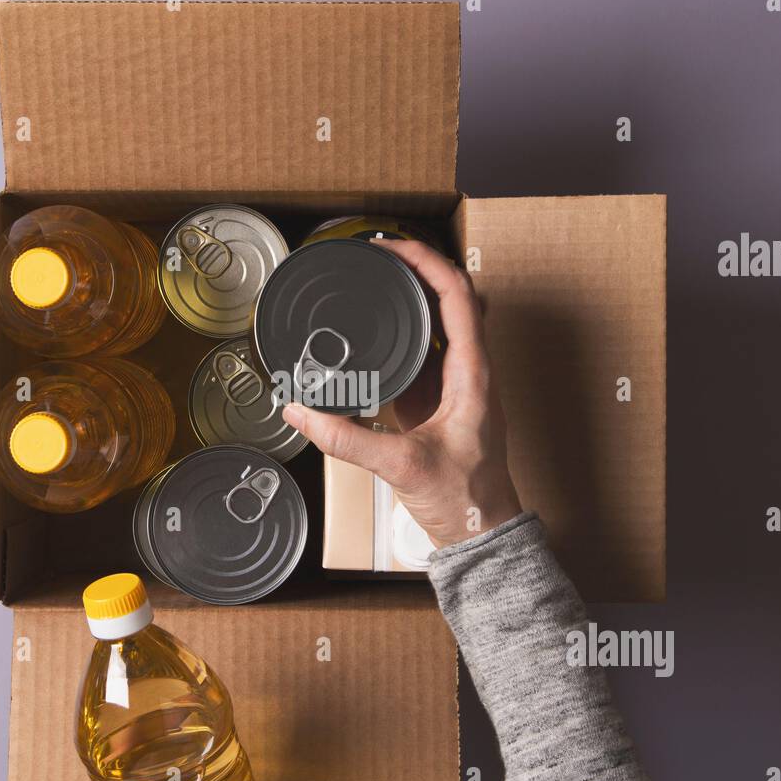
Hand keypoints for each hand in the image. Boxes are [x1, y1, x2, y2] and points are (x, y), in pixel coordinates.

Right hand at [281, 238, 521, 548]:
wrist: (479, 533)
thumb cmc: (463, 499)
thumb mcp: (401, 465)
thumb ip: (347, 439)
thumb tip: (301, 412)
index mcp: (474, 374)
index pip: (457, 295)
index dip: (425, 262)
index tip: (390, 247)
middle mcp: (471, 372)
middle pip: (452, 298)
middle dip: (418, 269)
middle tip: (379, 254)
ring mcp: (457, 386)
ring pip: (441, 324)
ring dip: (413, 298)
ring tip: (375, 280)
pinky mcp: (440, 403)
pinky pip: (424, 355)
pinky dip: (402, 335)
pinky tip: (375, 334)